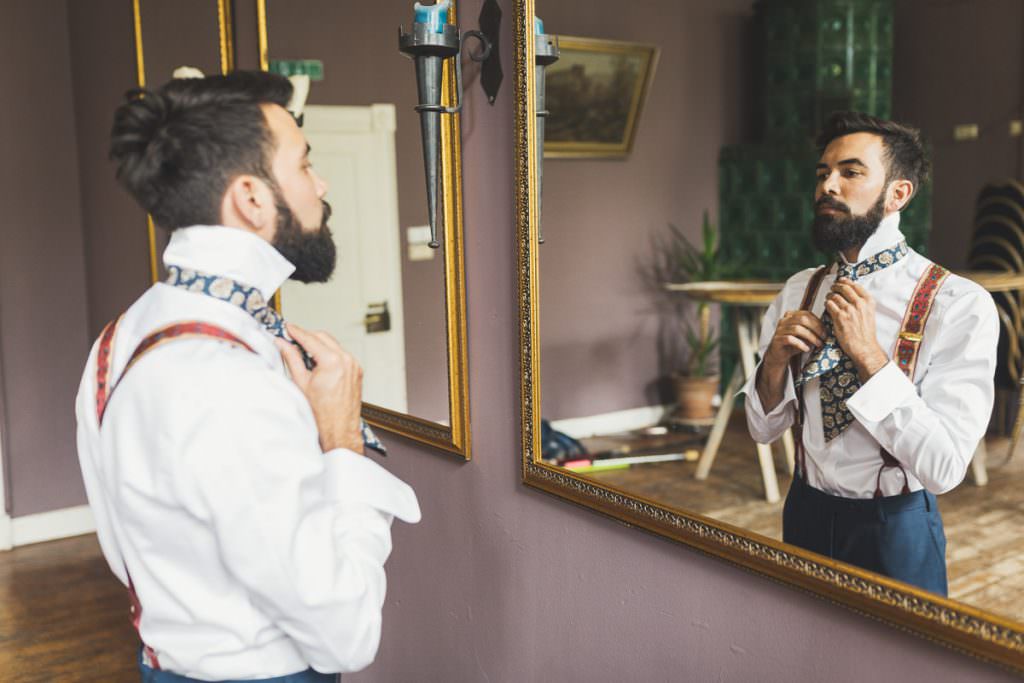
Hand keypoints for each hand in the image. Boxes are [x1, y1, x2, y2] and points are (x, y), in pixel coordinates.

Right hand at [276, 323, 364, 453]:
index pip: (310, 338)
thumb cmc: (321, 414)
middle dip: (307, 336)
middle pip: (323, 337)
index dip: (296, 332)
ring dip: (318, 344)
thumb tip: (282, 344)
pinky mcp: (357, 371)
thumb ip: (291, 359)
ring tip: (303, 352)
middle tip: (292, 339)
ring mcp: (354, 365)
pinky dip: (329, 354)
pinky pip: (341, 355)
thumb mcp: (300, 383)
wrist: (339, 431)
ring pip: (333, 344)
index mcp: (333, 361)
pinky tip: (317, 362)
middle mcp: (347, 360)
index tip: (287, 328)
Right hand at [757, 310, 825, 410]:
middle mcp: (784, 320)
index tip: (827, 332)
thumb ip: (813, 330)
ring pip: (797, 329)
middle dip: (816, 329)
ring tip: (818, 345)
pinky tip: (806, 349)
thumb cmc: (793, 344)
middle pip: (802, 319)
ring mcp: (779, 329)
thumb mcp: (804, 335)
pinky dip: (800, 344)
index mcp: (791, 315)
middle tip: (824, 338)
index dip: (818, 322)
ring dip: (811, 337)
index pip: (807, 314)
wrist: (778, 355)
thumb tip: (828, 331)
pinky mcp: (777, 340)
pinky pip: (790, 339)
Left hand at [825, 278, 888, 380]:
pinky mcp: (840, 316)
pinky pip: (829, 304)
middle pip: (844, 288)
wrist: (864, 347)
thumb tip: (850, 293)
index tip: (841, 281)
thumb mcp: (869, 314)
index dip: (846, 281)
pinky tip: (827, 306)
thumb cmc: (866, 333)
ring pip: (835, 295)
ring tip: (829, 298)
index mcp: (869, 302)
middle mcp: (860, 304)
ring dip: (830, 296)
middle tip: (832, 288)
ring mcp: (849, 309)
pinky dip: (827, 304)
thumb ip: (862, 303)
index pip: (855, 285)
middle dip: (836, 286)